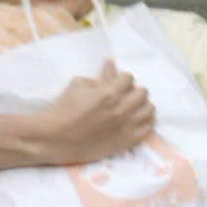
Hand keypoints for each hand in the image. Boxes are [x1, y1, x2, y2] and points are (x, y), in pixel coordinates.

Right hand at [36, 61, 155, 164]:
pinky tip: (135, 120)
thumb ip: (99, 76)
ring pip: (149, 110)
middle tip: (123, 95)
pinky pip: (148, 128)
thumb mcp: (78, 85)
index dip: (121, 78)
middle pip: (142, 93)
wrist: (57, 138)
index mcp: (109, 93)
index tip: (115, 83)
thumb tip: (111, 64)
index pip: (129, 78)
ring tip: (131, 107)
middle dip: (133, 90)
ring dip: (141, 105)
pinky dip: (144, 121)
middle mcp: (121, 110)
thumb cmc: (64, 109)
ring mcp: (126, 127)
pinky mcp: (126, 142)